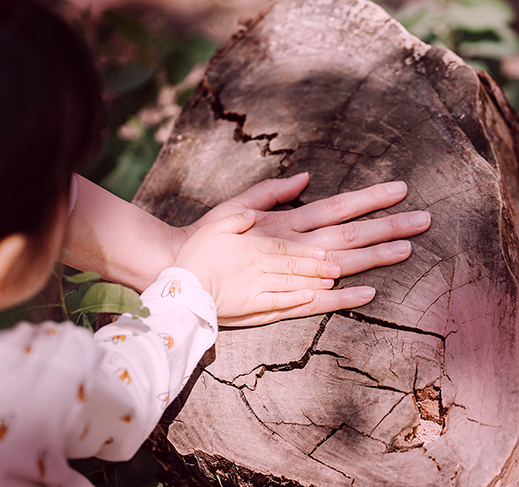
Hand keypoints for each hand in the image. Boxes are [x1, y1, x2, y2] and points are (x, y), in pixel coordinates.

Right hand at [173, 210, 347, 318]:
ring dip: (315, 282)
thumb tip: (257, 211)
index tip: (325, 250)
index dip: (307, 249)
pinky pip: (278, 303)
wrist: (178, 285)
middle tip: (339, 265)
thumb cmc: (195, 253)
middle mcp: (257, 266)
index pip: (286, 246)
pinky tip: (312, 298)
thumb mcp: (216, 223)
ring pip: (291, 283)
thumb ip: (240, 215)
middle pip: (294, 264)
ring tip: (335, 281)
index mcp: (251, 245)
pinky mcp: (249, 306)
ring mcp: (255, 287)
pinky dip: (296, 300)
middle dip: (320, 265)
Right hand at [183, 173, 429, 321]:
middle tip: (424, 220)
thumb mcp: (234, 207)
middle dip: (387, 226)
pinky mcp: (279, 304)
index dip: (369, 199)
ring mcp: (287, 278)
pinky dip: (344, 298)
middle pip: (348, 235)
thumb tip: (304, 178)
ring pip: (340, 267)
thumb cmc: (208, 240)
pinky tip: (370, 293)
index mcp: (284, 223)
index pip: (336, 207)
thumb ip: (270, 192)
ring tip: (408, 250)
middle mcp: (291, 248)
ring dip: (374, 258)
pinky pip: (317, 302)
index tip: (400, 190)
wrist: (182, 279)